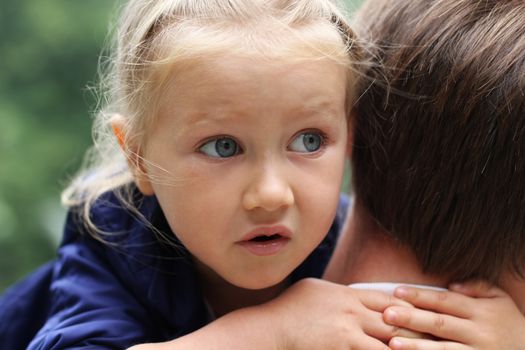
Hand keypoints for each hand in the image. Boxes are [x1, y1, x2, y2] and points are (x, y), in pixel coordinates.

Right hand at [265, 278, 414, 348]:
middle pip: (395, 319)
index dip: (410, 308)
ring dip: (410, 348)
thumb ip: (339, 294)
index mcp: (347, 294)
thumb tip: (352, 295)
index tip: (427, 314)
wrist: (270, 328)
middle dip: (419, 330)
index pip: (388, 299)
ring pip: (390, 340)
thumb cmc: (289, 309)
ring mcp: (348, 329)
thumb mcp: (315, 291)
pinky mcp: (342, 346)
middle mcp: (352, 309)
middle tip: (440, 338)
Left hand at [382, 281, 524, 349]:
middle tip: (386, 314)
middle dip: (411, 319)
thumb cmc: (509, 322)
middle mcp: (478, 332)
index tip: (397, 292)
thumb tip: (451, 284)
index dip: (420, 296)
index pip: (445, 301)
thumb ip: (477, 287)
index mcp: (481, 311)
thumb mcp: (500, 299)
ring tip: (392, 344)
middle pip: (440, 324)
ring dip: (416, 347)